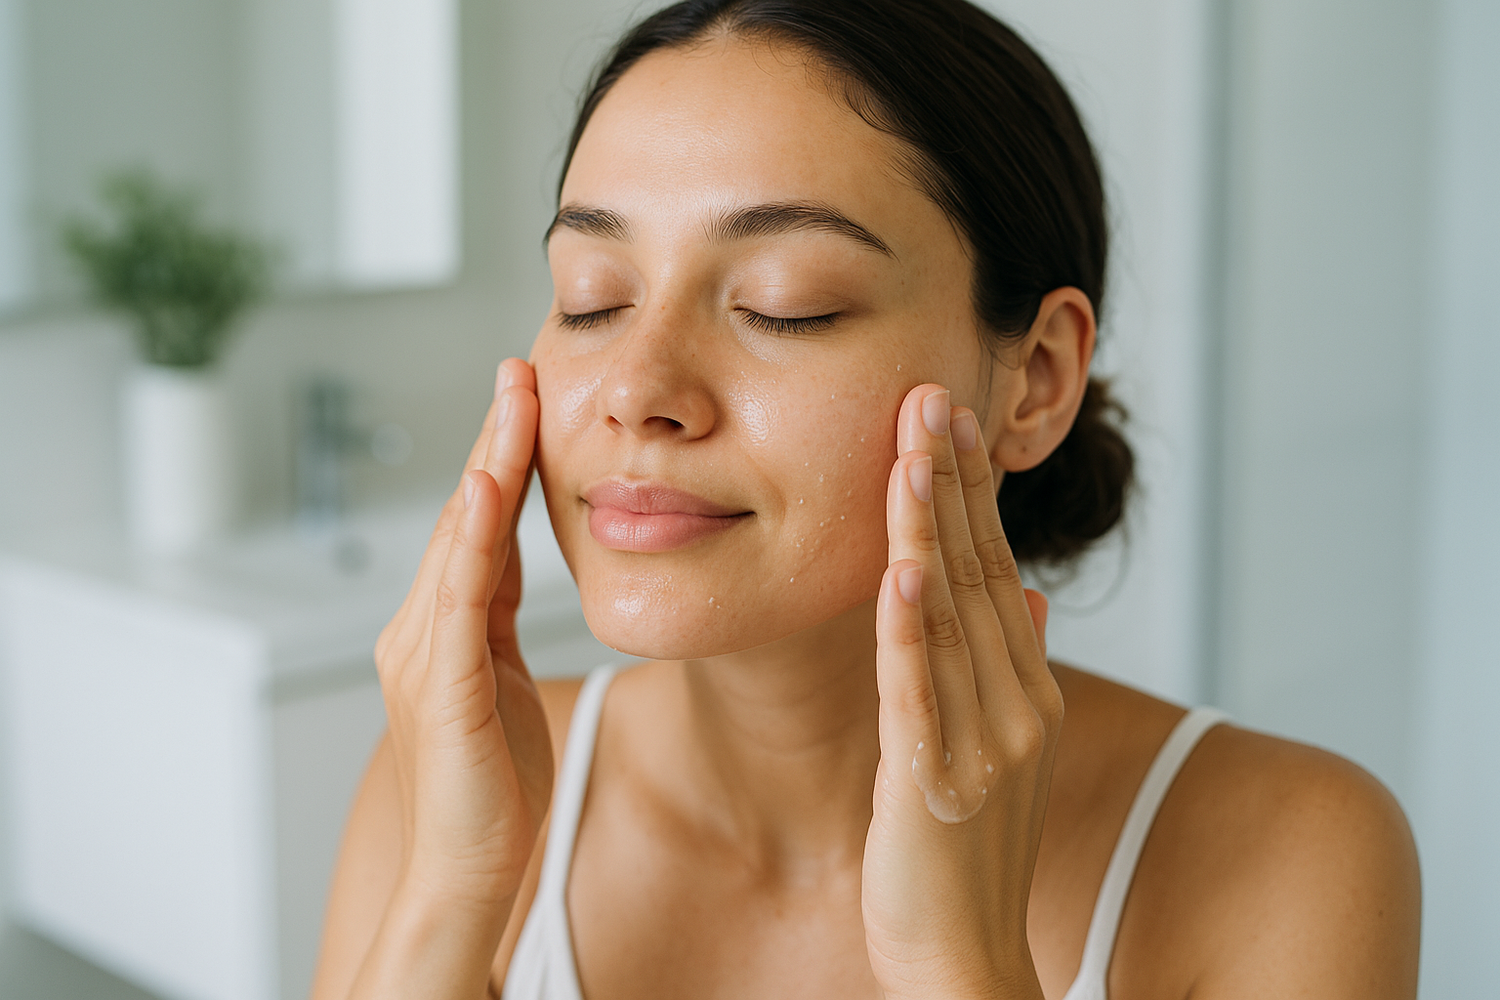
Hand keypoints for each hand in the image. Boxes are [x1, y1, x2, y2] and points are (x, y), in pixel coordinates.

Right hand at [373, 358, 552, 907]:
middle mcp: (420, 630)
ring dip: (486, 467)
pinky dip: (469, 542)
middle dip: (494, 441)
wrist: (465, 868)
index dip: (500, 459)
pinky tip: (485, 493)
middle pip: (464, 517)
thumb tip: (511, 566)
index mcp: (441, 627)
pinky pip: (456, 601)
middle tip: (522, 372)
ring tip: (512, 404)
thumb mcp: (498, 679)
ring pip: (458, 543)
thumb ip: (494, 620)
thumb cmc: (488, 782)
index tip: (527, 398)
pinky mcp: (442, 688)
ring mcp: (423, 655)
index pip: (476, 525)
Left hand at [862, 384, 1059, 999]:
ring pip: (951, 617)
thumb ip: (1016, 671)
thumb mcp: (1005, 753)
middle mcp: (1014, 707)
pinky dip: (909, 631)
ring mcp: (979, 744)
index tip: (949, 420)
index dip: (972, 494)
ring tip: (912, 451)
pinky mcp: (933, 783)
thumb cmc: (970, 856)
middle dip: (954, 483)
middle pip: (980, 574)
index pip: (997, 570)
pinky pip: (919, 693)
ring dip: (930, 530)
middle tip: (932, 396)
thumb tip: (1030, 596)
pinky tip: (899, 572)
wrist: (968, 962)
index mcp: (1025, 692)